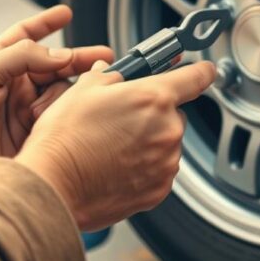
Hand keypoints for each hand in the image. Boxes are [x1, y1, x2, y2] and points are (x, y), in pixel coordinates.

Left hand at [0, 5, 112, 207]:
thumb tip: (60, 53)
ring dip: (62, 98)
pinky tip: (60, 122)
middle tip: (103, 60)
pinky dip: (63, 120)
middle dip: (78, 61)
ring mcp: (23, 113)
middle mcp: (13, 86)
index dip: (47, 23)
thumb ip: (22, 57)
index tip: (66, 12)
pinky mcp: (32, 139)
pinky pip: (59, 123)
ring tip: (44, 111)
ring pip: (61, 95)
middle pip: (55, 67)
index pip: (26, 36)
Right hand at [17, 59, 215, 230]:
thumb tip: (112, 72)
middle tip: (120, 119)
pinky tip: (115, 165)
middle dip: (153, 113)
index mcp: (154, 98)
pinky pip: (159, 171)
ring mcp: (165, 163)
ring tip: (111, 146)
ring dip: (148, 142)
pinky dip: (143, 167)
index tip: (205, 71)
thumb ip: (110, 75)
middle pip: (173, 114)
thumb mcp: (84, 89)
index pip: (197, 77)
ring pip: (165, 144)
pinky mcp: (158, 190)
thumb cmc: (65, 139)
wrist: (54, 185)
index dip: (202, 71)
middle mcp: (167, 131)